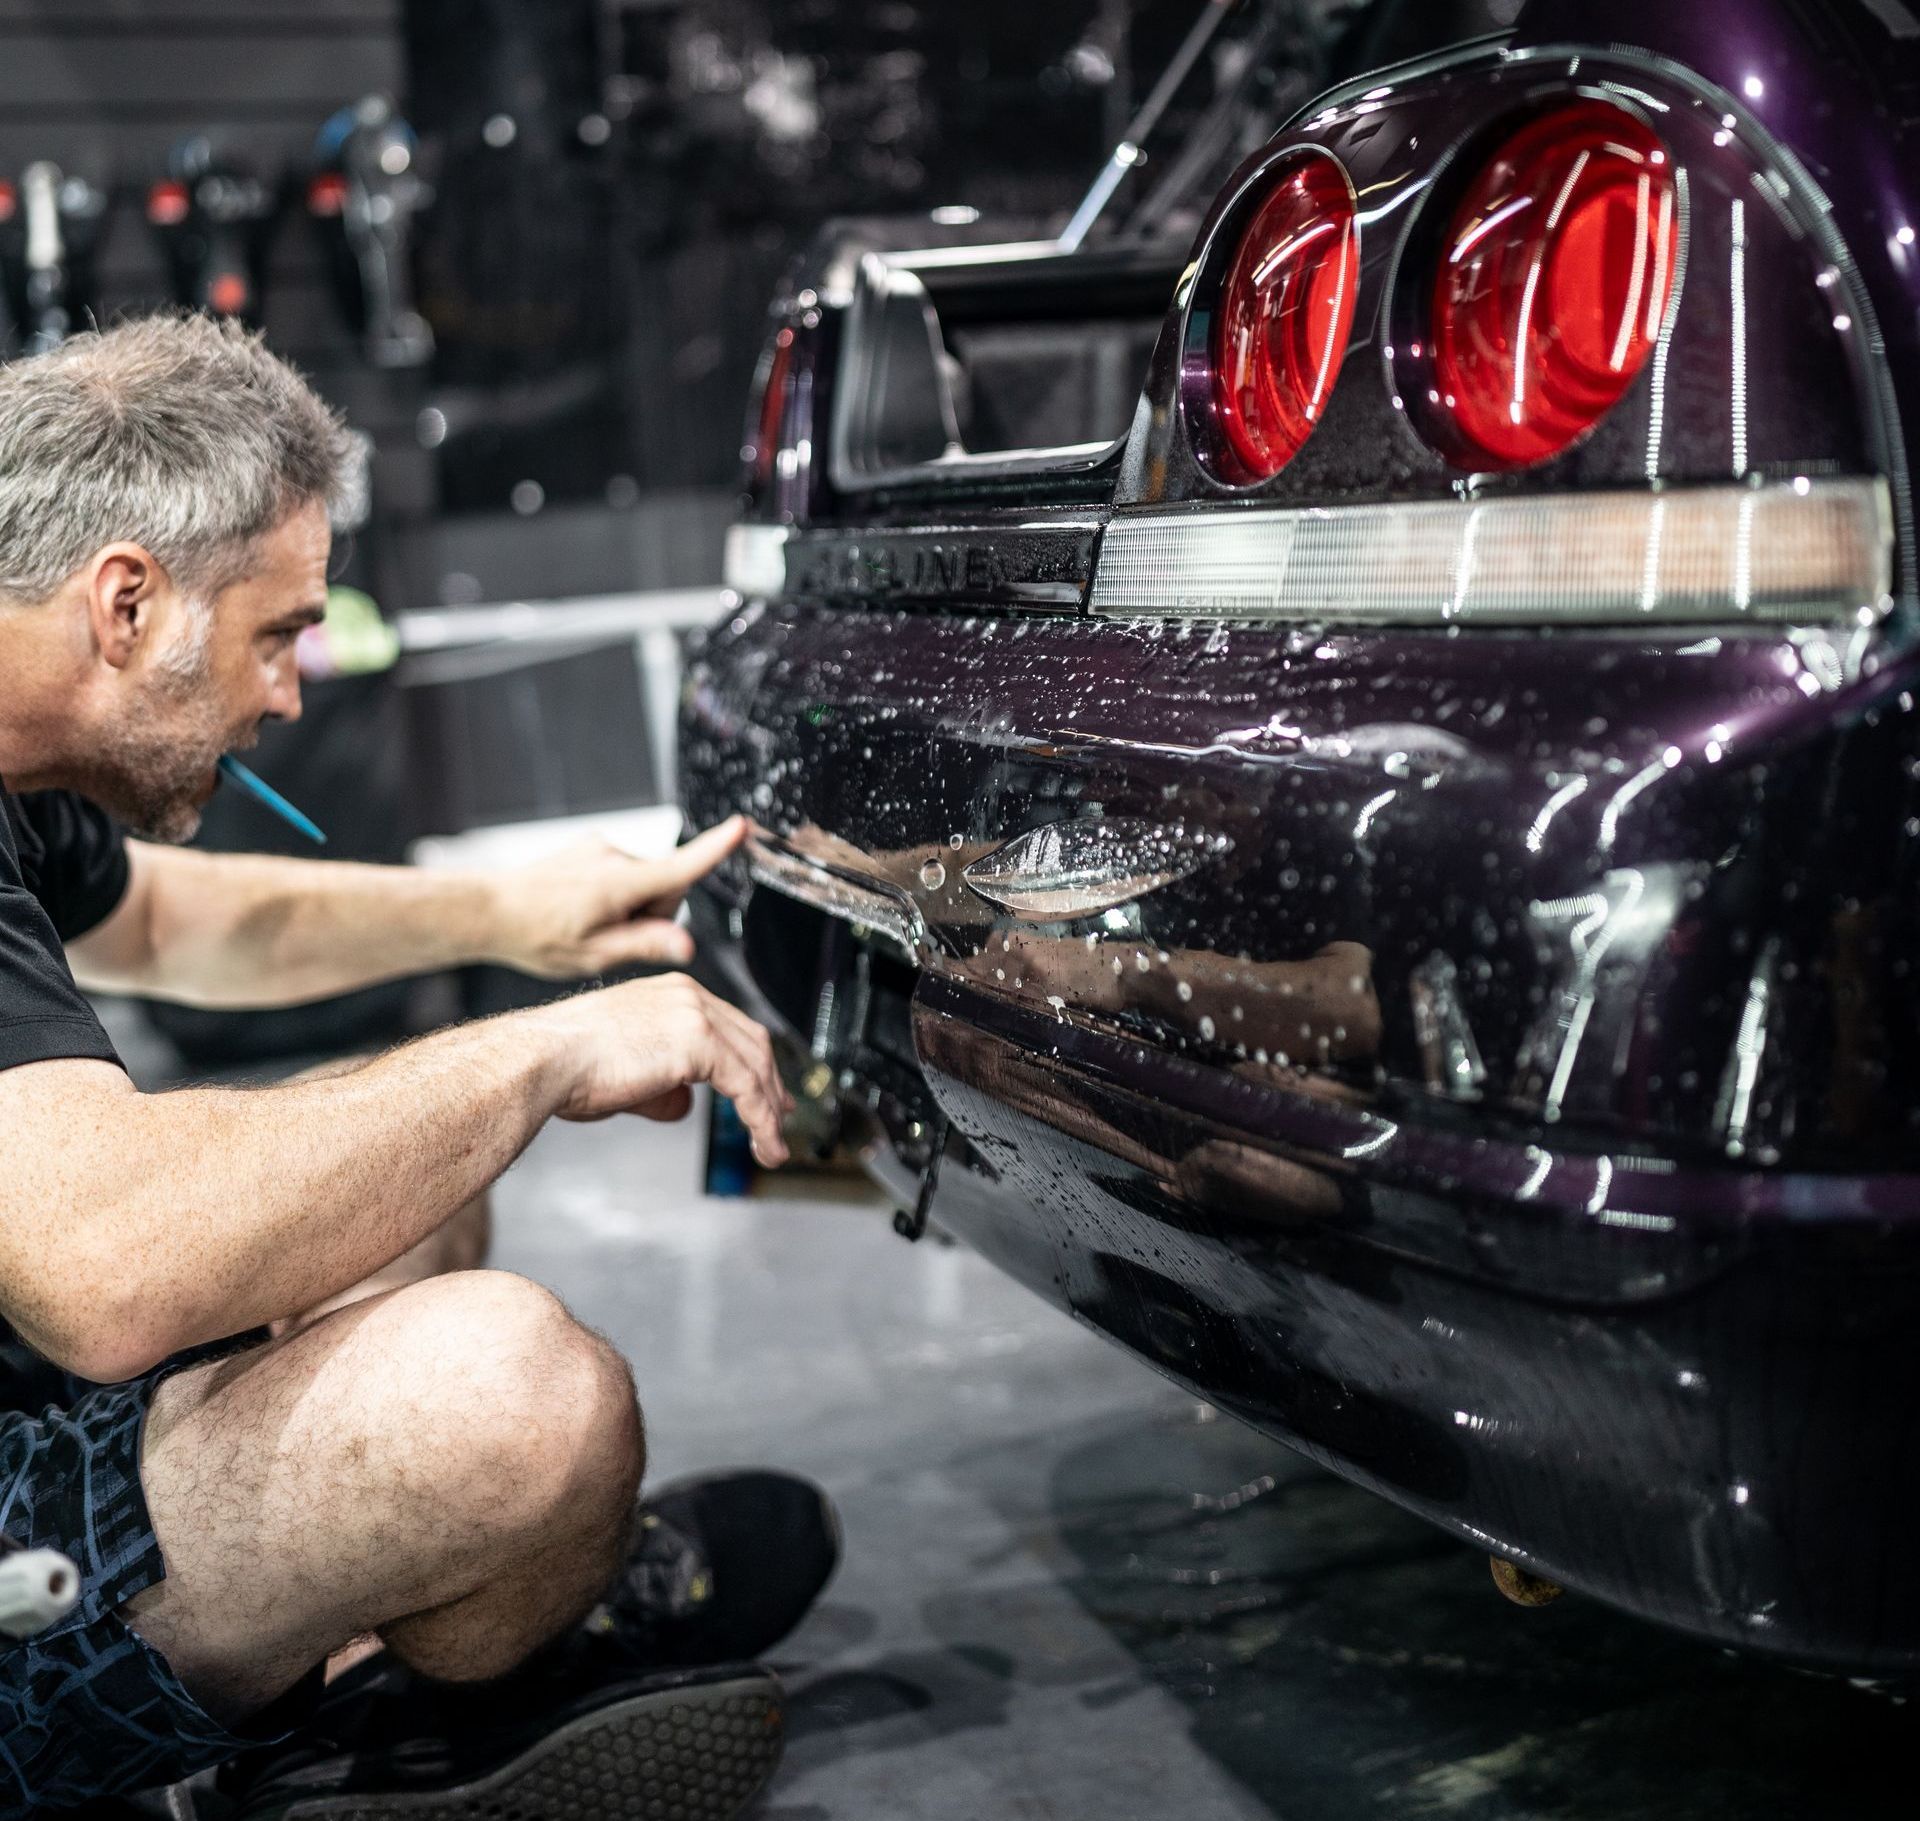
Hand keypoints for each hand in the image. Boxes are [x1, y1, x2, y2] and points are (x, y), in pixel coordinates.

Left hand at [490, 817, 746, 977]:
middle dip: (652, 914)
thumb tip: (686, 946)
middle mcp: (614, 857)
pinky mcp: (593, 847)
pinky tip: (582, 909)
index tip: (741, 827)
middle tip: (611, 937)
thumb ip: (645, 945)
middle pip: (666, 889)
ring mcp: (602, 848)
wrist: (489, 910)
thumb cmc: (537, 937)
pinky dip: (615, 894)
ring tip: (589, 925)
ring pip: (645, 883)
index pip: (680, 868)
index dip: (715, 848)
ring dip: (630, 906)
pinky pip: (624, 874)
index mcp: (617, 885)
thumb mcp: (594, 955)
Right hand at [535, 973, 792, 1165]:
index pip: (730, 1027)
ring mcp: (695, 1015)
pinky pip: (745, 1085)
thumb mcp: (626, 1076)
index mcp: (670, 995)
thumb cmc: (564, 1066)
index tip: (767, 1090)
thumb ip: (662, 1087)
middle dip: (772, 1085)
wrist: (543, 1060)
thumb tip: (683, 1106)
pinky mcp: (699, 1042)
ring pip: (755, 1064)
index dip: (754, 1062)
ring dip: (769, 1110)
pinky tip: (761, 1140)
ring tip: (771, 1146)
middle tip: (782, 1118)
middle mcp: (687, 996)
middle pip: (752, 1041)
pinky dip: (760, 1117)